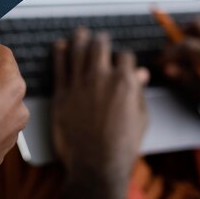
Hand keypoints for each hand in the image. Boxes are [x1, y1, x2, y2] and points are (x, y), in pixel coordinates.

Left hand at [52, 29, 148, 198]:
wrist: (96, 165)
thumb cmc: (122, 146)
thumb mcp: (140, 118)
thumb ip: (139, 92)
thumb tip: (141, 74)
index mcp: (124, 82)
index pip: (125, 56)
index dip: (124, 57)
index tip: (121, 59)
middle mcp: (101, 78)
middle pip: (100, 46)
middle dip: (101, 40)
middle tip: (100, 38)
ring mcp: (79, 85)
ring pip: (78, 50)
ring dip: (80, 39)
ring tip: (80, 33)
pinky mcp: (61, 94)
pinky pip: (59, 66)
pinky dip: (60, 53)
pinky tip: (60, 46)